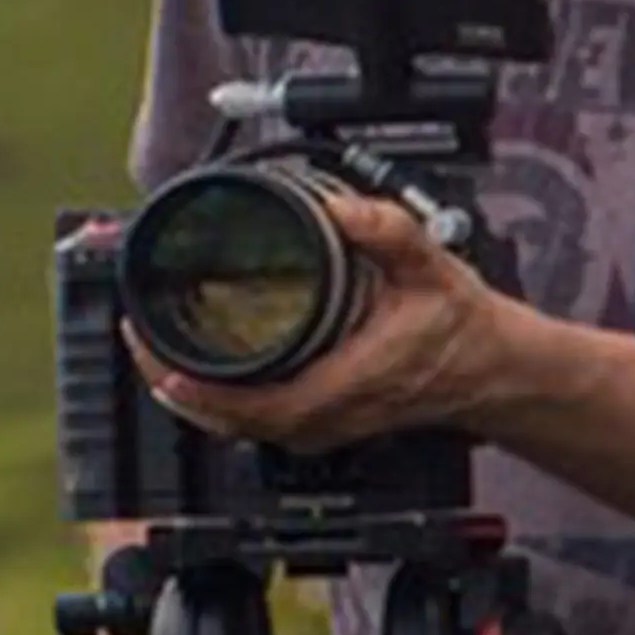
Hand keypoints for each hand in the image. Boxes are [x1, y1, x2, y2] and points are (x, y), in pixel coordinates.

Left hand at [138, 190, 506, 453]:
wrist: (494, 370)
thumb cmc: (462, 327)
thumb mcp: (430, 265)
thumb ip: (386, 229)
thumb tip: (338, 206)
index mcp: (347, 383)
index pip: (253, 405)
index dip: (198, 388)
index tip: (159, 356)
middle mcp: (329, 416)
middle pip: (230, 423)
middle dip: (175, 386)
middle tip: (140, 340)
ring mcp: (326, 427)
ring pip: (240, 429)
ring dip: (194, 397)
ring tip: (157, 353)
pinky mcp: (325, 424)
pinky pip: (258, 425)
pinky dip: (221, 403)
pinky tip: (202, 376)